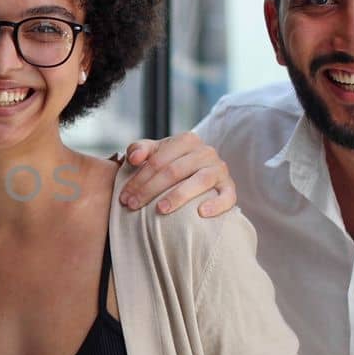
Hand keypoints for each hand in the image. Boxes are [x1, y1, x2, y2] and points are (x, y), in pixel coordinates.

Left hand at [118, 132, 234, 216]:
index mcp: (187, 140)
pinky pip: (227, 196)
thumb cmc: (172, 164)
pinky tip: (201, 213)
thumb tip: (134, 158)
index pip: (158, 160)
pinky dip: (216, 204)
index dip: (138, 179)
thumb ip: (140, 149)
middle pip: (174, 171)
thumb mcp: (156, 153)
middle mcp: (205, 152)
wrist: (201, 173)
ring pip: (199, 181)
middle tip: (133, 206)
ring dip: (178, 196)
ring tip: (160, 209)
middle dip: (149, 190)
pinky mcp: (230, 187)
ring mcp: (219, 169)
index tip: (124, 197)